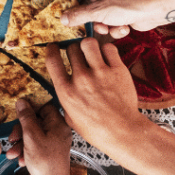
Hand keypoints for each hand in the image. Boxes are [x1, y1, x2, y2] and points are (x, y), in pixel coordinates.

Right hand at [6, 98, 73, 174]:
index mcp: (58, 124)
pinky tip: (20, 160)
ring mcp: (54, 142)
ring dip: (20, 143)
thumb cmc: (45, 163)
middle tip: (12, 138)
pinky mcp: (49, 152)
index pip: (44, 107)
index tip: (18, 113)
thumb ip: (26, 117)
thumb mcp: (31, 136)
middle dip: (21, 131)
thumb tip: (22, 102)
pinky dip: (26, 151)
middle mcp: (58, 131)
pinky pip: (35, 145)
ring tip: (12, 153)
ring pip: (33, 135)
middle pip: (36, 122)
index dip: (30, 109)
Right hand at [47, 38, 147, 154]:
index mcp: (66, 92)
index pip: (52, 61)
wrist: (122, 132)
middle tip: (78, 55)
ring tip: (92, 53)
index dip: (51, 50)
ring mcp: (100, 73)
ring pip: (88, 43)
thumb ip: (65, 100)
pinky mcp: (118, 70)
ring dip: (89, 46)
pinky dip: (106, 50)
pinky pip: (109, 48)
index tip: (54, 47)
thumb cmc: (97, 129)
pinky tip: (107, 58)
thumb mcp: (71, 118)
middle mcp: (81, 80)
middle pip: (72, 48)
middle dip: (73, 49)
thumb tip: (63, 88)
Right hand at [61, 0, 168, 37]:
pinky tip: (123, 28)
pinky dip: (116, 27)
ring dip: (103, 25)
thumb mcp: (98, 11)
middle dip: (90, 18)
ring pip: (100, 15)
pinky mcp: (124, 10)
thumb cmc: (129, 3)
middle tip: (86, 26)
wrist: (154, 10)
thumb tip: (63, 18)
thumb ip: (78, 15)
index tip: (68, 8)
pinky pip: (113, 20)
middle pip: (88, 3)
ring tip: (108, 28)